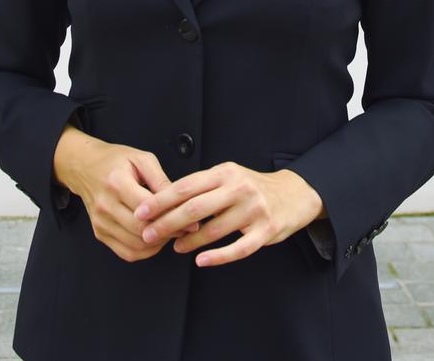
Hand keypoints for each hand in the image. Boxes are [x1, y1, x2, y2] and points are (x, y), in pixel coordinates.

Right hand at [65, 135, 201, 261]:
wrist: (85, 166)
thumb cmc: (115, 160)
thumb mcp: (142, 159)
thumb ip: (161, 180)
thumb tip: (180, 201)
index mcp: (117, 183)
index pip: (148, 209)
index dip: (171, 216)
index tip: (190, 219)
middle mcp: (105, 205)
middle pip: (141, 230)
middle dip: (167, 232)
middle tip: (184, 229)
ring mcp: (100, 222)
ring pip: (135, 245)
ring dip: (157, 243)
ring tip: (171, 232)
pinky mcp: (99, 233)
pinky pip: (126, 252)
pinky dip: (145, 250)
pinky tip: (155, 239)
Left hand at [132, 161, 323, 266]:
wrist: (293, 194)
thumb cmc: (251, 187)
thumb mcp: (228, 176)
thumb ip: (202, 186)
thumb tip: (164, 201)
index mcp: (225, 172)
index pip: (186, 186)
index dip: (161, 201)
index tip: (141, 212)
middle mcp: (238, 188)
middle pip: (194, 208)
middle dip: (167, 223)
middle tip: (148, 234)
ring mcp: (253, 210)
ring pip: (213, 230)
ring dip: (189, 241)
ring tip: (174, 247)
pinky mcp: (265, 231)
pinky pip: (237, 248)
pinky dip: (217, 257)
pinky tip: (201, 261)